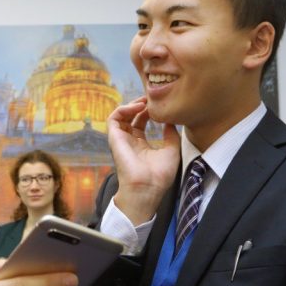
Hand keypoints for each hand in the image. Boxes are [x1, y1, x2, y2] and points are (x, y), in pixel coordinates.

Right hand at [107, 97, 180, 223]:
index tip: (160, 104)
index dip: (149, 111)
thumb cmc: (159, 175)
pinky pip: (113, 118)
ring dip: (131, 105)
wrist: (147, 187)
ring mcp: (121, 140)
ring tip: (144, 102)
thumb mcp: (171, 151)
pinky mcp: (114, 138)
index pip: (141, 122)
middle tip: (152, 98)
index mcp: (141, 145)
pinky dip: (123, 109)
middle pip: (130, 116)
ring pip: (120, 116)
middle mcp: (130, 141)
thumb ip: (171, 135)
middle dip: (140, 104)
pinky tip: (137, 107)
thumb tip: (171, 122)